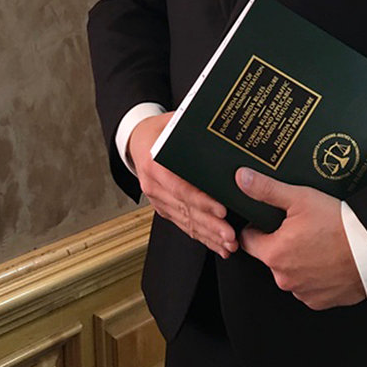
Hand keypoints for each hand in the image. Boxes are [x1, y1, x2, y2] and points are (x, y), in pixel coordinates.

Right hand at [128, 114, 238, 258]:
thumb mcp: (172, 121)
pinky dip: (200, 236)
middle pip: (185, 209)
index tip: (221, 210)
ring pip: (184, 221)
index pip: (180, 187)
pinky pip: (182, 224)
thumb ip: (192, 127)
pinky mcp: (162, 207)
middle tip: (231, 236)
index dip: (201, 201)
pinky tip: (217, 245)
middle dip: (210, 226)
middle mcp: (153, 184)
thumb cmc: (157, 130)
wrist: (135, 139)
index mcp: (154, 164)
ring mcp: (157, 198)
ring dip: (208, 236)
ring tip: (229, 245)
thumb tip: (220, 129)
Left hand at [236, 168, 364, 308]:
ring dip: (298, 260)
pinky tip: (327, 259)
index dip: (258, 227)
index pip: (248, 241)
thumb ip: (266, 190)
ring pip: (290, 273)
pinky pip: (309, 287)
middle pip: (270, 257)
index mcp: (274, 254)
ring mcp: (303, 292)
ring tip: (318, 242)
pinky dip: (314, 275)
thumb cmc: (339, 224)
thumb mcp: (299, 198)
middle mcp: (285, 278)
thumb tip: (242, 179)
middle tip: (301, 228)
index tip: (272, 221)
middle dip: (281, 243)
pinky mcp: (321, 301)